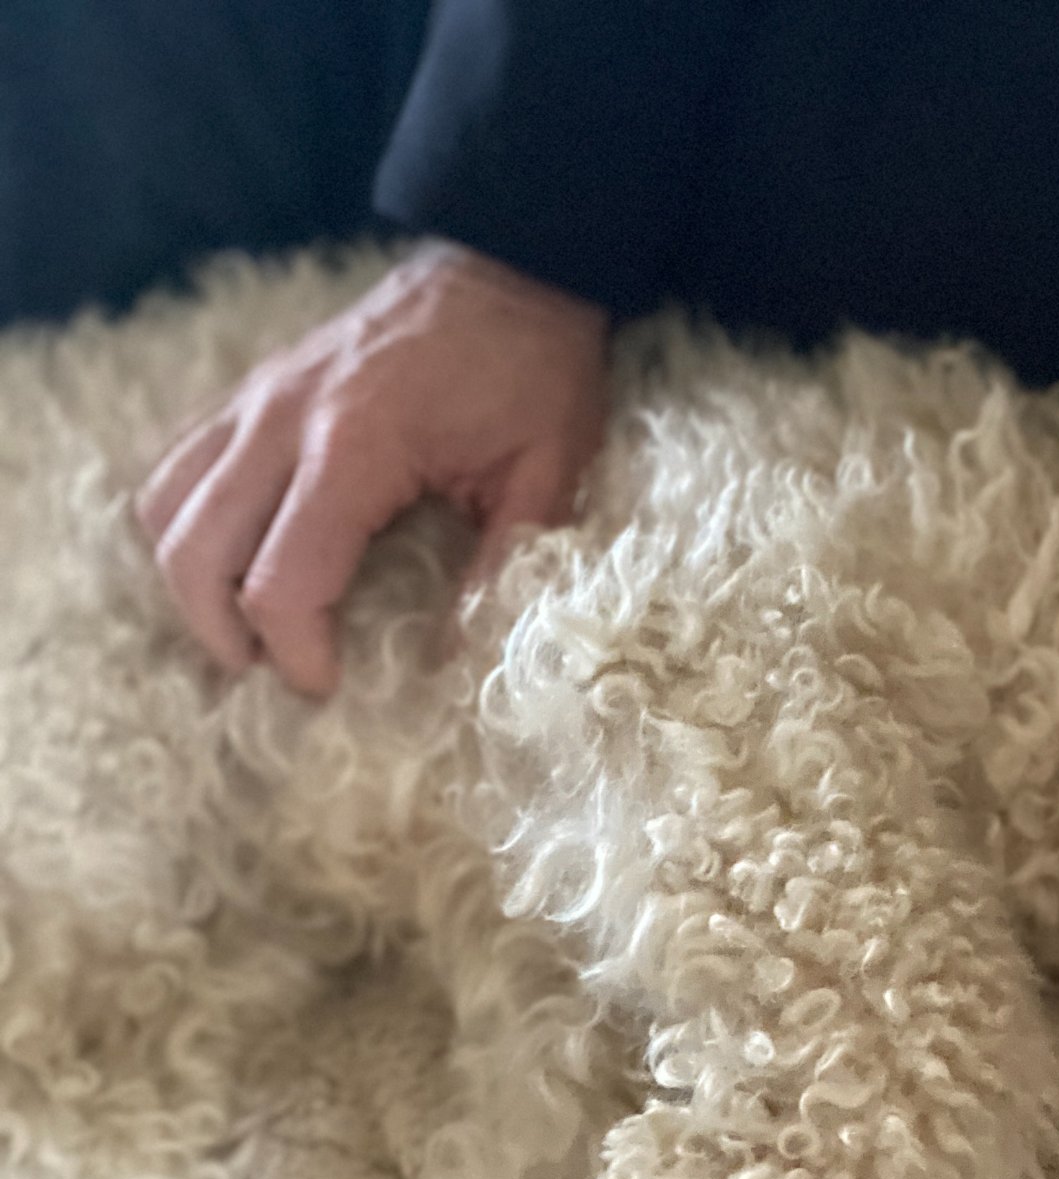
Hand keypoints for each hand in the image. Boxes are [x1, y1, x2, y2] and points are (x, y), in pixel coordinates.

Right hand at [138, 240, 609, 696]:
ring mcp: (256, 396)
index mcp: (357, 446)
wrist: (512, 265)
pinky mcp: (252, 387)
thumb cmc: (537, 369)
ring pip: (164, 503)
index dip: (295, 653)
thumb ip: (503, 567)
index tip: (329, 687)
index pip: (281, 580)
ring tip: (242, 625)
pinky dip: (186, 519)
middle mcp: (282, 418)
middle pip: (193, 549)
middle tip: (269, 672)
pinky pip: (179, 462)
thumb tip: (460, 658)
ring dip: (188, 578)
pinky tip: (232, 554)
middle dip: (220, 631)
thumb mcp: (548, 475)